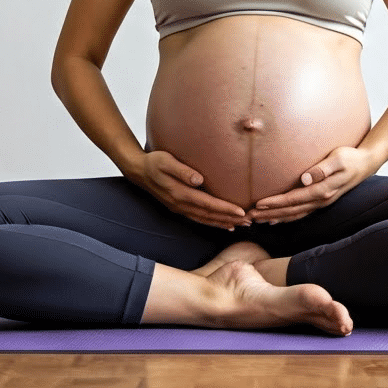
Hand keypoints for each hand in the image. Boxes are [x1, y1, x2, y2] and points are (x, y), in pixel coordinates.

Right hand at [129, 150, 249, 229]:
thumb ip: (182, 170)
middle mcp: (180, 204)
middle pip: (209, 215)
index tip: (241, 212)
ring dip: (223, 223)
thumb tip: (198, 180)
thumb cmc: (154, 162)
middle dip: (229, 219)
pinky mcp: (179, 208)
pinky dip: (212, 222)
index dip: (225, 209)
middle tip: (249, 221)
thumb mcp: (166, 161)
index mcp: (180, 193)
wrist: (138, 171)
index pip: (208, 204)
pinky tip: (223, 224)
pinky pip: (199, 219)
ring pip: (205, 219)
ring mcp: (179, 208)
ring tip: (240, 225)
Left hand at [248, 146, 376, 224]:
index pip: (293, 199)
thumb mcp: (339, 158)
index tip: (258, 205)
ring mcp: (321, 203)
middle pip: (290, 211)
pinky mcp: (321, 201)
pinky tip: (276, 219)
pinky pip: (301, 213)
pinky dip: (287, 217)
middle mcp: (321, 200)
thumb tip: (305, 178)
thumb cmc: (351, 157)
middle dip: (269, 214)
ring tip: (258, 220)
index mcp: (323, 191)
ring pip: (294, 214)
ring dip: (275, 218)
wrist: (366, 164)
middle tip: (249, 217)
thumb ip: (322, 169)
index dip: (275, 203)